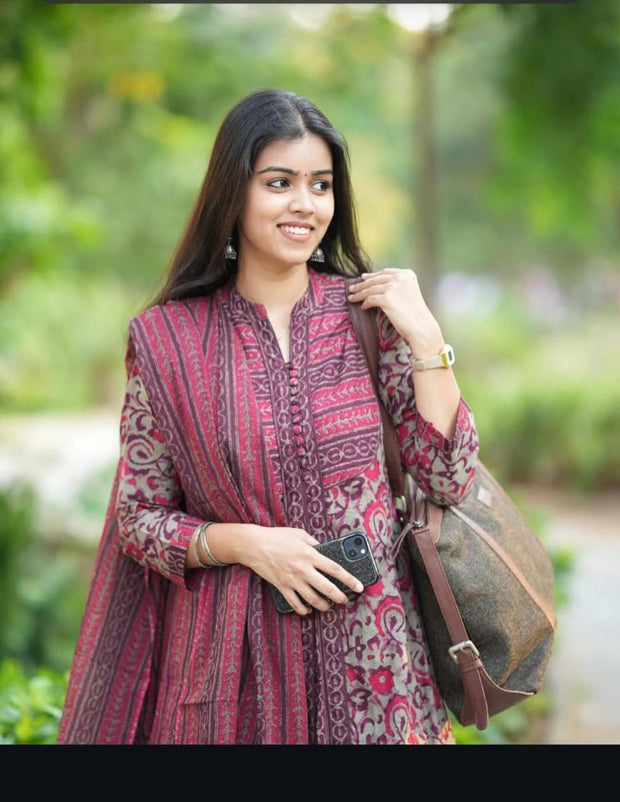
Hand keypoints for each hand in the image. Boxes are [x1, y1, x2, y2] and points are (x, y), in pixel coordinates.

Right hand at [243, 526, 363, 615]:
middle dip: (340, 597)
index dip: (349, 579)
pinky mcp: (282, 587)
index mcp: (310, 554)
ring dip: (324, 606)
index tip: (359, 587)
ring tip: (329, 606)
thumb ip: (315, 543)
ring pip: (313, 599)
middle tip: (345, 600)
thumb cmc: (277, 536)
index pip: (335, 569)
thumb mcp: (300, 533)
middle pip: (327, 588)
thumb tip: (325, 550)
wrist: (254, 545)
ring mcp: (292, 580)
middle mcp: (303, 569)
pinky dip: (304, 610)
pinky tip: (308, 610)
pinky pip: (296, 604)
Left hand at [348, 268, 443, 358]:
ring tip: (351, 297)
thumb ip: (397, 285)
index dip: (372, 275)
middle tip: (352, 288)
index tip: (363, 277)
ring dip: (359, 294)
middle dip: (362, 284)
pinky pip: (370, 299)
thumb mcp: (409, 292)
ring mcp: (393, 287)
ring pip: (370, 289)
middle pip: (375, 280)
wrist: (421, 326)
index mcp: (407, 274)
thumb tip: (376, 283)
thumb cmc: (415, 313)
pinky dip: (365, 303)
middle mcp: (400, 277)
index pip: (385, 272)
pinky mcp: (387, 298)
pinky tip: (363, 307)